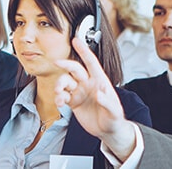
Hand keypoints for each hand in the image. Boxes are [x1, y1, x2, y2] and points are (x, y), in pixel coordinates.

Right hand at [55, 37, 136, 158]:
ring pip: (65, 82)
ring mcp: (80, 92)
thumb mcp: (114, 111)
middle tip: (57, 63)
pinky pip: (62, 96)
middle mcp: (88, 83)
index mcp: (99, 81)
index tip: (76, 40)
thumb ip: (107, 102)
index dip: (84, 51)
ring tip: (59, 93)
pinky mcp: (73, 102)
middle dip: (65, 64)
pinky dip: (58, 98)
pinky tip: (59, 104)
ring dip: (59, 85)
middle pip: (74, 69)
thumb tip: (99, 93)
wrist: (108, 131)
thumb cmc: (114, 118)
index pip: (91, 62)